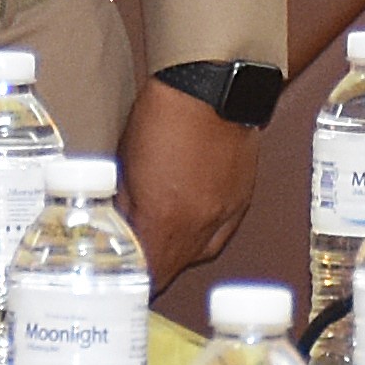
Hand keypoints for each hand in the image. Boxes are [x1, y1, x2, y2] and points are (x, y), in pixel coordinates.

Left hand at [119, 80, 256, 284]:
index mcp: (165, 219)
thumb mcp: (128, 162)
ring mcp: (227, 213)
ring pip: (199, 252)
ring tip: (164, 245)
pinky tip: (193, 224)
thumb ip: (127, 205)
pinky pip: (223, 233)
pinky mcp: (244, 198)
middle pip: (175, 267)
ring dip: (179, 254)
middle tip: (140, 264)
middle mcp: (199, 225)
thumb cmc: (163, 114)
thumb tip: (120, 228)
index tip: (126, 279)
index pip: (149, 271)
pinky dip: (204, 235)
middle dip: (156, 269)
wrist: (212, 84)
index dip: (136, 280)